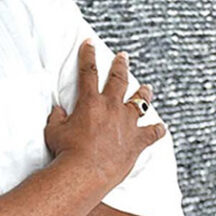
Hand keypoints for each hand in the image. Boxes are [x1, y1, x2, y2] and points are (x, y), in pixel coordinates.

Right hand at [43, 40, 165, 188]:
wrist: (84, 172)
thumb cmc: (65, 152)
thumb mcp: (53, 131)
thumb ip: (57, 118)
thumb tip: (58, 111)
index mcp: (90, 102)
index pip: (88, 71)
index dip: (88, 55)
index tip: (89, 43)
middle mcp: (111, 108)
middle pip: (118, 80)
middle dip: (120, 66)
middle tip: (123, 57)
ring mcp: (126, 124)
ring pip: (139, 103)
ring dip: (143, 94)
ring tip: (146, 88)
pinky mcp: (136, 142)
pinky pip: (151, 134)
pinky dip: (157, 131)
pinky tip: (161, 128)